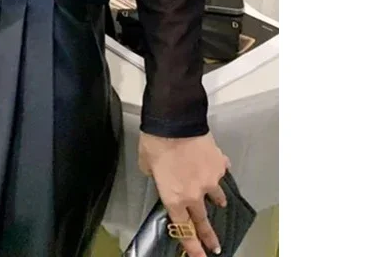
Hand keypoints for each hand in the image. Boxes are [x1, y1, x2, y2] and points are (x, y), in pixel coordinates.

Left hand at [138, 132, 230, 256]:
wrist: (174, 121)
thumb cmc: (155, 142)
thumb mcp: (146, 164)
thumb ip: (155, 176)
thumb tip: (160, 173)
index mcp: (174, 198)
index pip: (184, 229)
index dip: (192, 246)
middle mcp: (194, 194)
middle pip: (203, 221)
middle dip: (209, 235)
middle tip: (216, 245)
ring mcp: (210, 181)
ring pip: (217, 196)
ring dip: (216, 200)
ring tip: (219, 201)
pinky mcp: (219, 165)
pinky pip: (220, 171)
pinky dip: (217, 170)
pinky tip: (214, 165)